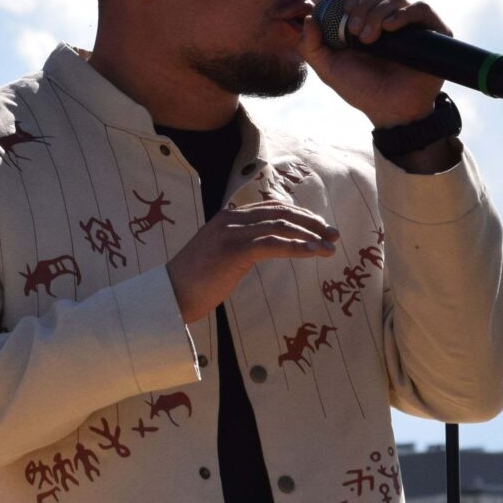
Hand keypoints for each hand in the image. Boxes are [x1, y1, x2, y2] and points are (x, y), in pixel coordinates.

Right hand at [164, 199, 341, 324]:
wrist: (170, 295)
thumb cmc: (196, 281)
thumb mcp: (220, 255)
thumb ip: (242, 245)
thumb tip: (267, 248)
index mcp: (228, 217)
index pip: (272, 206)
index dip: (300, 214)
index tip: (320, 227)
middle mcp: (230, 219)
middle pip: (280, 211)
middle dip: (311, 222)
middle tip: (333, 235)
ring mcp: (231, 234)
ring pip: (280, 226)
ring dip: (310, 235)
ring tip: (329, 247)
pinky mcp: (233, 251)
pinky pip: (272, 244)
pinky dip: (297, 247)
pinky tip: (313, 253)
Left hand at [299, 0, 450, 128]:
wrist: (390, 112)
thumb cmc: (362, 91)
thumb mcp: (328, 69)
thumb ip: (311, 45)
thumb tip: (308, 17)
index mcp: (370, 22)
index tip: (346, 10)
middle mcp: (392, 20)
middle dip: (364, 7)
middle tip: (355, 32)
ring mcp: (413, 26)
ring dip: (378, 13)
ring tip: (370, 38)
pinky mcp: (433, 33)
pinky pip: (422, 8)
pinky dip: (404, 13)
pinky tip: (391, 27)